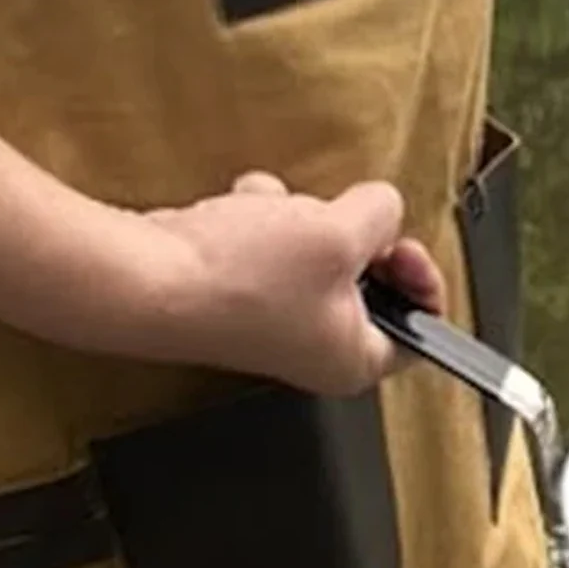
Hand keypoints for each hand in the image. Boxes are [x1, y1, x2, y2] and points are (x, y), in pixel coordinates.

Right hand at [138, 171, 446, 395]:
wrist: (146, 277)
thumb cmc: (239, 280)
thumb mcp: (343, 231)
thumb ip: (382, 213)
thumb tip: (384, 207)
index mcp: (353, 360)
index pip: (420, 330)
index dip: (422, 280)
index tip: (404, 247)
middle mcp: (313, 348)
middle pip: (369, 280)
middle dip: (351, 234)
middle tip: (340, 222)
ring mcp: (272, 318)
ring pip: (318, 249)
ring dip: (302, 218)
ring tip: (278, 222)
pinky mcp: (238, 289)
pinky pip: (272, 238)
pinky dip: (260, 217)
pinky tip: (241, 217)